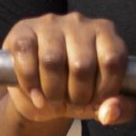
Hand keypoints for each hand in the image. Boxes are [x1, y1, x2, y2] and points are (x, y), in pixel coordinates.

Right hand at [0, 14, 135, 125]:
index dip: (106, 87)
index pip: (113, 59)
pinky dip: (30, 82)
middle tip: (73, 102)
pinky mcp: (22, 30)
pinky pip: (26, 55)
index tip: (97, 101)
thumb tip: (109, 113)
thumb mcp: (98, 101)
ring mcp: (50, 24)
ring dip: (53, 90)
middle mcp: (80, 22)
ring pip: (52, 60)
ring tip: (55, 99)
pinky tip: (35, 95)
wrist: (38, 88)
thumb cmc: (75, 90)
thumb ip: (113, 109)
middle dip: (78, 94)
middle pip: (81, 64)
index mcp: (105, 33)